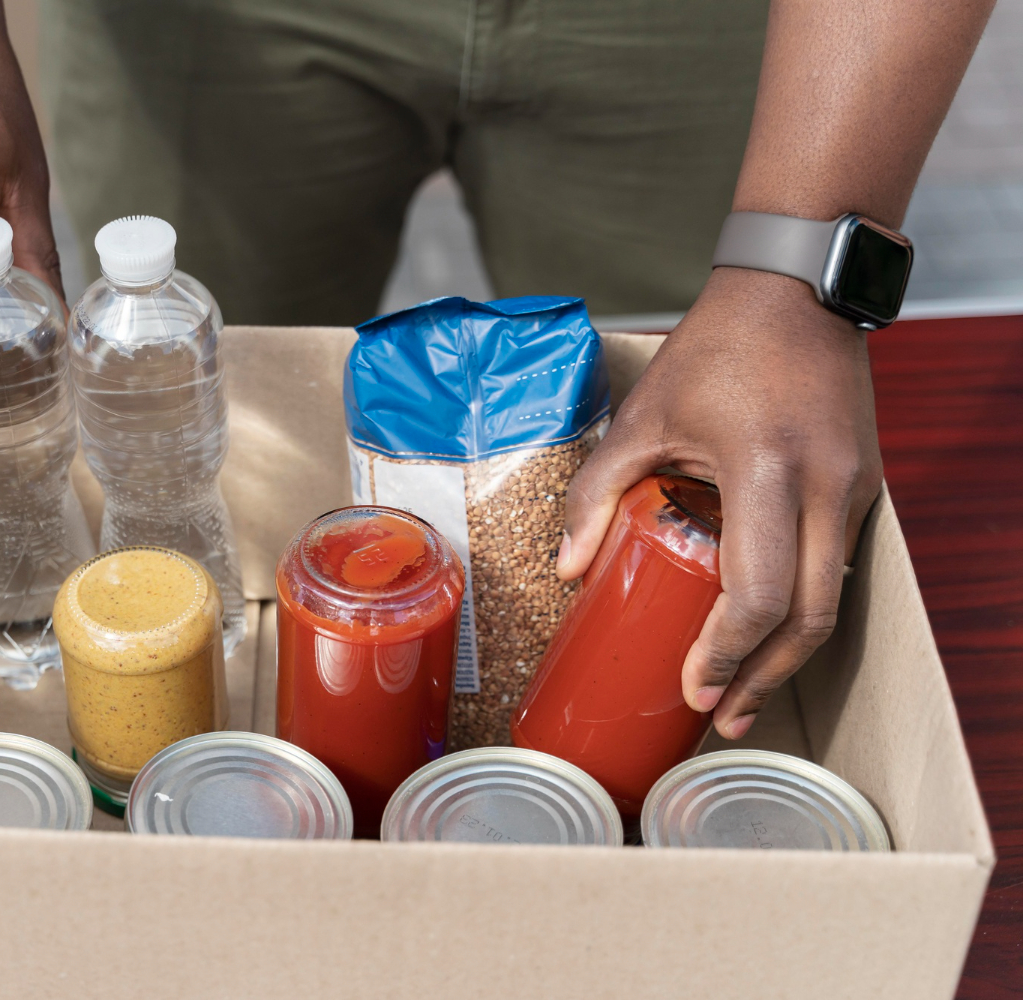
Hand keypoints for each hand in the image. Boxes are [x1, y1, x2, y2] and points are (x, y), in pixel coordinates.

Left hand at [559, 266, 882, 738]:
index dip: (728, 653)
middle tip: (724, 716)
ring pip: (832, 600)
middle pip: (810, 619)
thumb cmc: (715, 349)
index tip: (695, 689)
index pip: (758, 594)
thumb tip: (566, 571)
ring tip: (745, 693)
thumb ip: (596, 494)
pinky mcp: (863, 486)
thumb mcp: (642, 418)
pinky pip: (834, 566)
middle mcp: (825, 488)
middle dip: (765, 678)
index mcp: (766, 471)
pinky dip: (803, 610)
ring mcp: (854, 489)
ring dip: (789, 654)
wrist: (795, 290)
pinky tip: (768, 633)